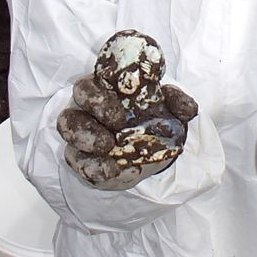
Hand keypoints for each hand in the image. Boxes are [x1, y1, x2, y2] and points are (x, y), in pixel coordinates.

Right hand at [58, 75, 196, 189]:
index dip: (98, 95)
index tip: (121, 107)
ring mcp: (82, 137)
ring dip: (86, 139)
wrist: (155, 151)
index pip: (88, 86)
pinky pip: (79, 164)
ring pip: (69, 132)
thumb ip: (178, 103)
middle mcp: (86, 111)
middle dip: (92, 114)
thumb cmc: (154, 119)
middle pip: (73, 107)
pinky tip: (113, 170)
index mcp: (103, 90)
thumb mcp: (170, 109)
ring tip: (108, 147)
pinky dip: (94, 168)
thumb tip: (187, 107)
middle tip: (117, 124)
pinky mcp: (83, 161)